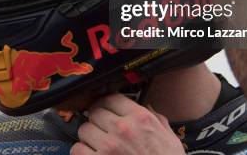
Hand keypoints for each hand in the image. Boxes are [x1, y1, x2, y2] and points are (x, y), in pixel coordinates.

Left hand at [70, 93, 184, 153]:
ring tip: (97, 143)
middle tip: (102, 128)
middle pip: (94, 112)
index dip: (106, 103)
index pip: (111, 98)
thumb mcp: (169, 138)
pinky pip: (77, 150)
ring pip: (84, 129)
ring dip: (89, 136)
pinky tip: (91, 154)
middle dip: (97, 120)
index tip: (105, 109)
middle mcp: (122, 129)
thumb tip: (148, 108)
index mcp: (140, 118)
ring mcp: (109, 147)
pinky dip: (81, 152)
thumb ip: (156, 119)